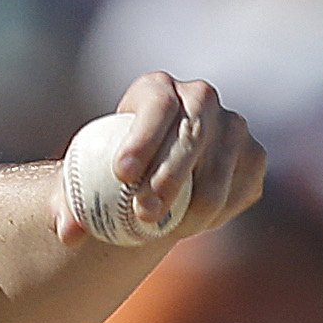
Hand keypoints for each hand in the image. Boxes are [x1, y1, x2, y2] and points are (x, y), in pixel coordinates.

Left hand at [51, 72, 266, 245]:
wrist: (154, 170)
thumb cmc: (109, 169)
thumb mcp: (83, 179)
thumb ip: (70, 202)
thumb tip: (68, 234)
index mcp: (156, 88)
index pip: (156, 106)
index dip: (143, 138)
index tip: (121, 174)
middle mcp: (201, 98)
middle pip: (192, 136)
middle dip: (169, 178)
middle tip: (144, 214)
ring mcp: (234, 125)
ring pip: (219, 169)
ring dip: (194, 206)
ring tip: (163, 231)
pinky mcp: (254, 156)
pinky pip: (238, 191)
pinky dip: (215, 214)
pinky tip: (186, 227)